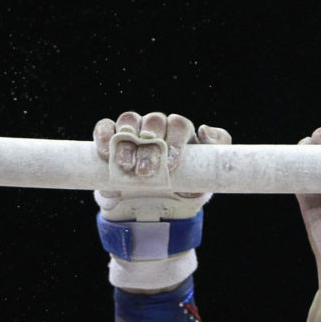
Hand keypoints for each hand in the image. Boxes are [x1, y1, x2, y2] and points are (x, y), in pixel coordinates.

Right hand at [94, 111, 231, 204]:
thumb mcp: (206, 168)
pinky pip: (105, 127)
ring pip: (129, 121)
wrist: (158, 200)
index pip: (178, 124)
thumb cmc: (185, 180)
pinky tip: (104, 152)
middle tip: (146, 172)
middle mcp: (156, 125)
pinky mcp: (112, 138)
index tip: (171, 166)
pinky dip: (104, 136)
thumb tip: (204, 129)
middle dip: (149, 147)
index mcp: (179, 129)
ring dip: (127, 143)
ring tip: (126, 166)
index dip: (175, 142)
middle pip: (153, 122)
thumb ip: (216, 146)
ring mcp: (133, 130)